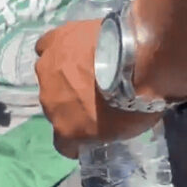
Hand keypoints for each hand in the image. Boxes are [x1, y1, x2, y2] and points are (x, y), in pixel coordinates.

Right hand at [34, 19, 160, 158]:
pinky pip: (46, 47)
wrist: (139, 56)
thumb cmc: (140, 98)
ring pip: (50, 77)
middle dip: (73, 104)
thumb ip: (107, 129)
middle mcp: (50, 103)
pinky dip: (57, 49)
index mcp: (67, 130)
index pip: (64, 145)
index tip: (92, 132)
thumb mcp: (128, 128)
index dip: (78, 139)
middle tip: (97, 92)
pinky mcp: (52, 42)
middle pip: (57, 108)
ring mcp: (48, 71)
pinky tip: (72, 47)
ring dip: (65, 76)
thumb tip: (108, 122)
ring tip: (89, 65)